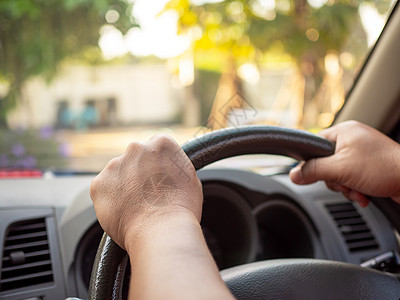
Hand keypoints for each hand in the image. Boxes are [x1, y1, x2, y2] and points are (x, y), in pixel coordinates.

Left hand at [90, 135, 202, 249]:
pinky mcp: (99, 184)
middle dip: (139, 174)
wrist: (162, 232)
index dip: (158, 166)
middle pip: (135, 158)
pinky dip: (111, 201)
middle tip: (149, 195)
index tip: (159, 179)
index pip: (156, 147)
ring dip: (124, 187)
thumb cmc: (181, 210)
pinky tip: (125, 212)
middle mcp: (136, 148)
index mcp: (161, 143)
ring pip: (118, 174)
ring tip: (137, 208)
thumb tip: (169, 171)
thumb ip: (175, 166)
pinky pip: (104, 190)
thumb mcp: (190, 179)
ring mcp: (115, 165)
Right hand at [290, 121, 399, 206]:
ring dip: (346, 187)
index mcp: (344, 131)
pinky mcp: (370, 167)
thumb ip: (313, 171)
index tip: (317, 175)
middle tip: (345, 182)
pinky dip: (356, 189)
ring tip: (358, 189)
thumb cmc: (384, 168)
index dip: (314, 163)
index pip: (315, 146)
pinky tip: (364, 193)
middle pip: (326, 164)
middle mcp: (353, 140)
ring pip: (339, 175)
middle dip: (335, 180)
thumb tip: (294, 174)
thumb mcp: (340, 169)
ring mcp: (362, 154)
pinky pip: (352, 179)